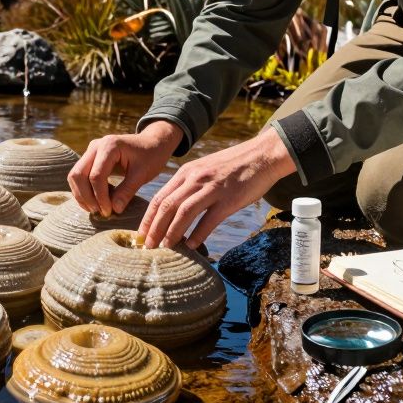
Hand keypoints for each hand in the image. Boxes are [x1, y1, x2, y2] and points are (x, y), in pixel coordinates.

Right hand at [69, 121, 182, 216]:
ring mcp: (91, 151)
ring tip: (97, 209)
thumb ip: (127, 191)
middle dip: (86, 196)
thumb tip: (114, 210)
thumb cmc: (151, 156)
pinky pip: (79, 176)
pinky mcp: (91, 158)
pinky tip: (96, 201)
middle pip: (78, 174)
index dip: (100, 197)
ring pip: (75, 176)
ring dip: (82, 195)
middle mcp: (95, 146)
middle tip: (100, 212)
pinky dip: (84, 190)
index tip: (109, 211)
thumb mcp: (143, 174)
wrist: (152, 142)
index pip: (96, 176)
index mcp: (109, 146)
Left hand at [139, 128, 295, 249]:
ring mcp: (212, 188)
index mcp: (187, 173)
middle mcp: (195, 179)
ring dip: (172, 232)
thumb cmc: (232, 166)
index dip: (148, 218)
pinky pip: (209, 219)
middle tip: (147, 246)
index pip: (159, 197)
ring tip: (165, 247)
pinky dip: (198, 234)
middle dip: (154, 228)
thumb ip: (188, 185)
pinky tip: (192, 245)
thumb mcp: (204, 169)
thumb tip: (172, 207)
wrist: (261, 155)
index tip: (141, 234)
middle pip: (167, 206)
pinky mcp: (228, 198)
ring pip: (183, 212)